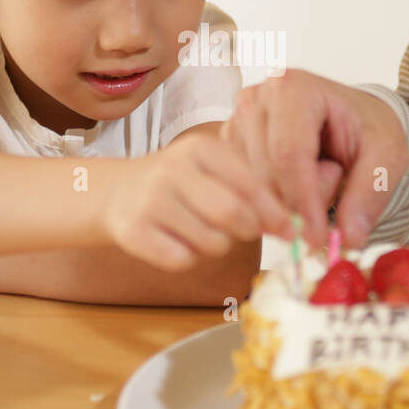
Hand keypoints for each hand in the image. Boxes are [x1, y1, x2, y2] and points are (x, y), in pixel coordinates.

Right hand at [101, 131, 288, 271]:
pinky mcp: (133, 231)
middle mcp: (173, 170)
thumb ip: (249, 189)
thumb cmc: (178, 184)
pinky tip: (178, 242)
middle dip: (248, 230)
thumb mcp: (211, 170)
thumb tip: (290, 224)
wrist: (118, 192)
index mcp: (199, 149)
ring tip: (201, 231)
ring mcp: (150, 200)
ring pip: (211, 242)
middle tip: (243, 232)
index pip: (249, 185)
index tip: (289, 229)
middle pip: (232, 214)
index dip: (274, 212)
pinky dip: (190, 258)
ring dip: (217, 246)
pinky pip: (182, 260)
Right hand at [221, 69, 408, 250]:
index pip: (289, 155)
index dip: (303, 202)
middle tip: (335, 190)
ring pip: (252, 189)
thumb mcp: (387, 155)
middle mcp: (255, 100)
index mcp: (293, 88)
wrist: (349, 118)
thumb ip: (371, 194)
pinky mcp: (227, 147)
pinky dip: (273, 202)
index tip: (318, 238)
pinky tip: (296, 183)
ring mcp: (235, 122)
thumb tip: (348, 239)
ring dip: (288, 202)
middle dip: (300, 203)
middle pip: (266, 175)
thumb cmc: (366, 129)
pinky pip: (243, 193)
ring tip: (318, 174)